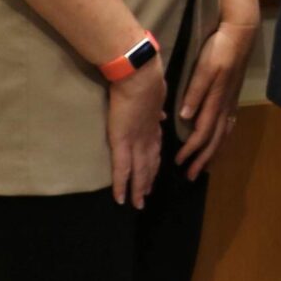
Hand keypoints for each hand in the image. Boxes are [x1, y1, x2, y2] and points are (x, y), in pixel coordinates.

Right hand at [105, 56, 168, 208]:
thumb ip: (157, 110)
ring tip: (138, 203)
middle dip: (149, 181)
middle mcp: (148, 139)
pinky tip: (121, 199)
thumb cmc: (146, 81)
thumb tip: (160, 115)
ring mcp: (136, 143)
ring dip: (139, 188)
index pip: (155, 150)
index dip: (155, 163)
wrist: (140, 78)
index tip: (154, 173)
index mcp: (153, 127)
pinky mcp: (123, 144)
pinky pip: (122, 170)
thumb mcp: (157, 98)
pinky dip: (122, 185)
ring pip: (139, 172)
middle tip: (147, 196)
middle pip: (150, 165)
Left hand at [172, 19, 257, 180]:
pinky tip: (218, 142)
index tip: (179, 163)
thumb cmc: (219, 49)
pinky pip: (228, 126)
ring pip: (224, 135)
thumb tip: (186, 116)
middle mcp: (226, 106)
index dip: (192, 150)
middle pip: (216, 140)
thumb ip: (196, 92)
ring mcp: (232, 102)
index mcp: (217, 100)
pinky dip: (223, 139)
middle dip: (204, 159)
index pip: (204, 133)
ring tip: (205, 166)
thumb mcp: (205, 68)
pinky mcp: (233, 97)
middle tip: (192, 176)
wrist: (240, 35)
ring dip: (214, 153)